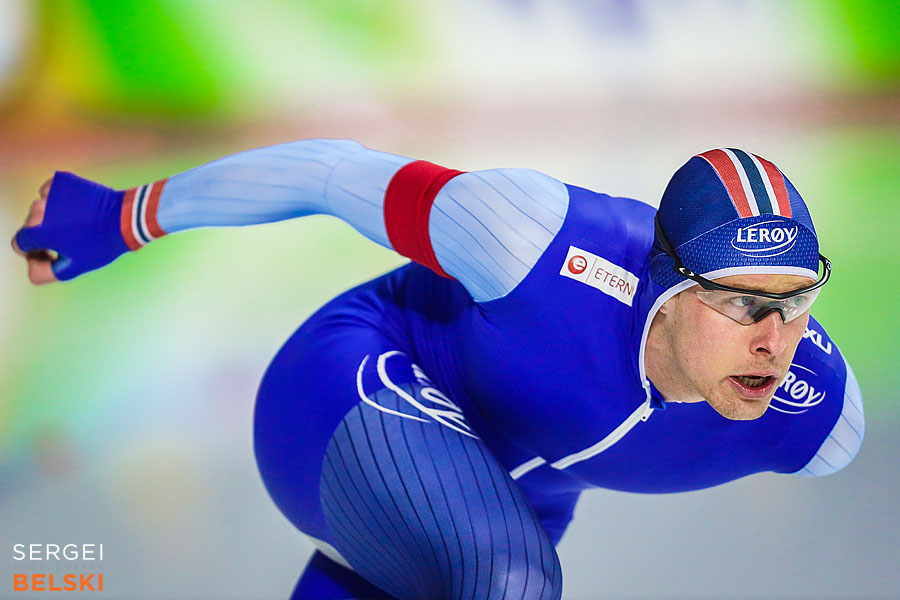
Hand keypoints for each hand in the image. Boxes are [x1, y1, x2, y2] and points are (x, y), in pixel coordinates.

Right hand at [11, 172, 130, 282]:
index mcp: (39, 232)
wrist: (125, 218)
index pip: (19, 243)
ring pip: (41, 208)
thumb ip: (44, 272)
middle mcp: (40, 209)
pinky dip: (58, 200)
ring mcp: (51, 193)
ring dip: (51, 217)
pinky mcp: (63, 180)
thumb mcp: (73, 267)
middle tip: (66, 241)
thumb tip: (32, 265)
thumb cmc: (101, 245)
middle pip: (29, 225)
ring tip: (74, 225)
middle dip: (42, 235)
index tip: (51, 254)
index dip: (33, 251)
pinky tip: (75, 209)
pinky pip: (51, 192)